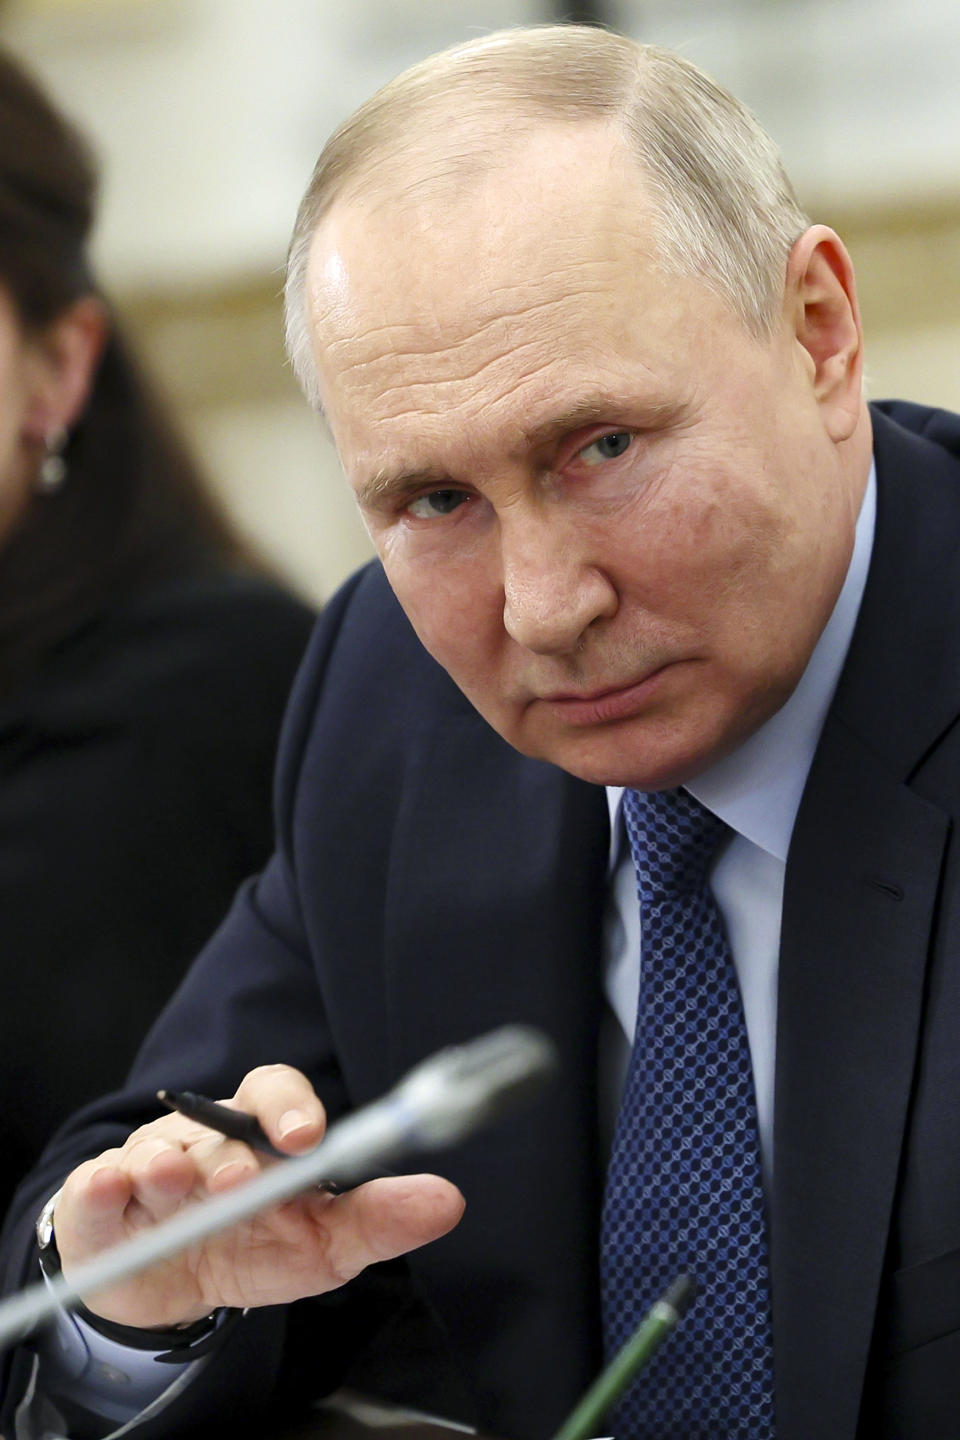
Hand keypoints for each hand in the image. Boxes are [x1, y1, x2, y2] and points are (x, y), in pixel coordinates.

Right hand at [53, 1064, 464, 1329]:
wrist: (172, 1287)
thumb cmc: (254, 1247)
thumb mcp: (323, 1244)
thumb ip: (380, 1220)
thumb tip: (448, 1200)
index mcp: (263, 1136)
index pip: (275, 1094)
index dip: (290, 1107)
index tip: (307, 1136)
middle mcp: (205, 1139)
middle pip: (217, 1123)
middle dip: (231, 1150)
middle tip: (244, 1181)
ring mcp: (147, 1166)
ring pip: (153, 1150)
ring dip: (163, 1163)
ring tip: (172, 1180)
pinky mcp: (98, 1205)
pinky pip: (94, 1190)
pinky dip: (98, 1190)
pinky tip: (108, 1189)